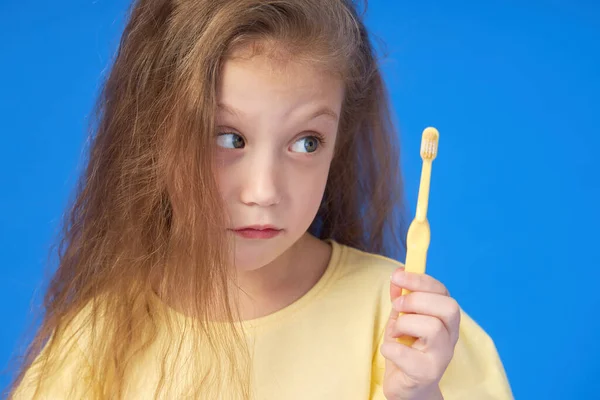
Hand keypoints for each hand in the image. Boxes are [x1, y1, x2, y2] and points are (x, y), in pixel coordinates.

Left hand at [380, 267, 460, 399]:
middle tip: (397, 307)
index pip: (442, 291)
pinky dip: (391, 348)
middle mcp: (450, 336)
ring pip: (433, 328)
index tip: (397, 276)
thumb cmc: (407, 350)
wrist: (409, 388)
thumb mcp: (402, 319)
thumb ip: (401, 298)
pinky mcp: (427, 374)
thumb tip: (398, 275)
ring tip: (395, 332)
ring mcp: (441, 356)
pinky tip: (390, 349)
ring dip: (404, 324)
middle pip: (448, 307)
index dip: (420, 280)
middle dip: (417, 300)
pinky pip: (408, 356)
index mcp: (445, 319)